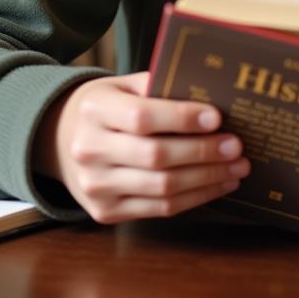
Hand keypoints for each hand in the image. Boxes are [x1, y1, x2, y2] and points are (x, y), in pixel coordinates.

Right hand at [32, 71, 249, 223]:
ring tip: (236, 167)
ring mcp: (96, 186)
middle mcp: (90, 150)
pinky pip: (158, 209)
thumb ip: (159, 87)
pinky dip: (194, 198)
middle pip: (156, 157)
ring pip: (161, 188)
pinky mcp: (105, 212)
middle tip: (236, 146)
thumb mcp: (123, 85)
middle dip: (203, 153)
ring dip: (206, 179)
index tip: (217, 117)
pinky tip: (217, 184)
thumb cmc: (106, 106)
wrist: (61, 139)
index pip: (143, 117)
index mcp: (95, 110)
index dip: (182, 118)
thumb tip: (210, 94)